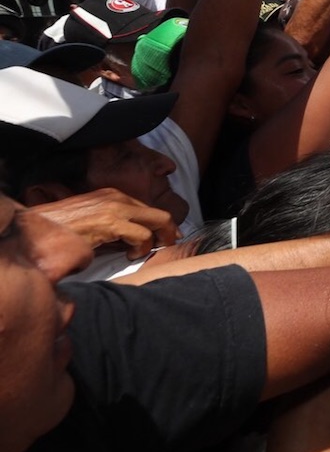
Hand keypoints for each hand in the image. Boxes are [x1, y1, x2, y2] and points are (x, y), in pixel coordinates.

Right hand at [31, 187, 179, 258]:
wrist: (38, 227)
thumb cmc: (63, 228)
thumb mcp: (93, 221)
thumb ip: (115, 225)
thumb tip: (134, 239)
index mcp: (113, 195)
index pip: (148, 209)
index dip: (161, 225)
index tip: (166, 238)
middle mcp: (118, 198)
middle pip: (160, 214)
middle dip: (169, 232)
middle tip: (166, 246)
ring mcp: (116, 209)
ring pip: (158, 222)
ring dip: (155, 243)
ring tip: (138, 254)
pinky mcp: (111, 223)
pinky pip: (142, 236)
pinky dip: (142, 249)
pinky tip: (130, 256)